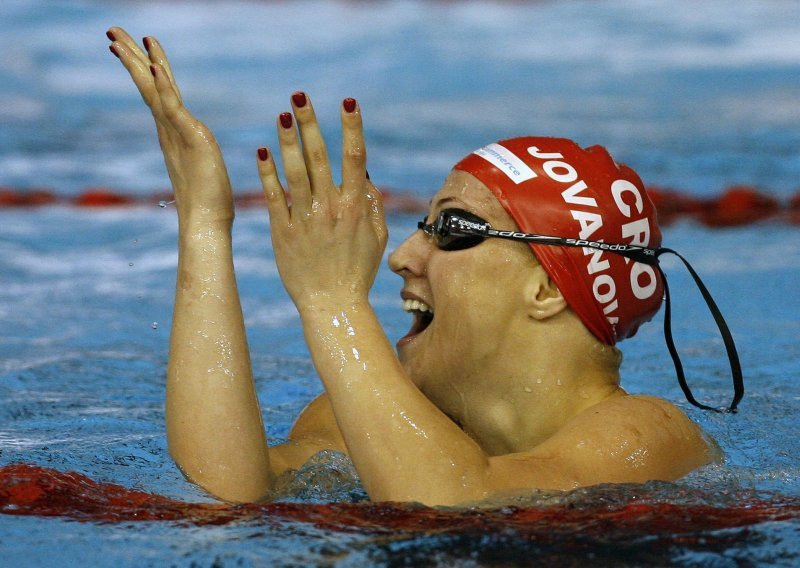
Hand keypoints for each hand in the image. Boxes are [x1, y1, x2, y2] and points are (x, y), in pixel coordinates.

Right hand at [107, 27, 233, 225]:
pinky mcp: (191, 138)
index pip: (156, 92)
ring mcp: (177, 132)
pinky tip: (154, 66)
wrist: (207, 222)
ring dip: (139, 63)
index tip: (131, 45)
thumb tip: (197, 151)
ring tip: (123, 39)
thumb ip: (195, 150)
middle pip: (147, 85)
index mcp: (173, 132)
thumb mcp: (202, 164)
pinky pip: (173, 107)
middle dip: (131, 56)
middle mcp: (169, 129)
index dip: (144, 67)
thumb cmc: (209, 201)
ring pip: (154, 91)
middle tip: (111, 30)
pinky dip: (164, 86)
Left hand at [257, 93, 386, 310]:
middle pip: (319, 156)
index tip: (348, 102)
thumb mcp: (376, 238)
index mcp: (355, 206)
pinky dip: (267, 173)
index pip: (354, 157)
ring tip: (281, 114)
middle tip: (300, 96)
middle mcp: (330, 207)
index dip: (351, 127)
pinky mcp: (282, 231)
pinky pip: (274, 196)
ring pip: (294, 171)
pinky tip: (262, 151)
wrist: (332, 305)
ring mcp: (304, 218)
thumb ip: (372, 204)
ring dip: (287, 140)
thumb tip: (362, 175)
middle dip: (310, 123)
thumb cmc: (357, 272)